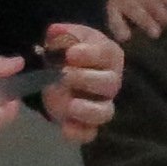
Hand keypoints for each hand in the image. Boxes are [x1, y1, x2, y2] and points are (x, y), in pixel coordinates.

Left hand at [34, 21, 122, 144]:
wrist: (66, 67)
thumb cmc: (72, 48)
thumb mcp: (67, 36)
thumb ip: (61, 34)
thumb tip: (55, 32)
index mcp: (109, 55)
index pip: (106, 55)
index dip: (90, 55)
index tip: (70, 54)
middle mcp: (111, 81)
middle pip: (109, 84)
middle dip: (86, 80)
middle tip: (64, 75)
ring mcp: (102, 103)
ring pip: (105, 112)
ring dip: (88, 110)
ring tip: (71, 105)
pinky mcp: (88, 122)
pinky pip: (90, 132)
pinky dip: (79, 133)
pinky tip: (65, 129)